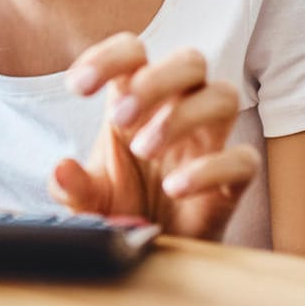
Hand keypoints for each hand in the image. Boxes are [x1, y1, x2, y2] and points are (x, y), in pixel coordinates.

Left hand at [49, 34, 260, 241]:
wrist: (151, 254)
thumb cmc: (121, 208)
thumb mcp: (88, 198)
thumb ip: (72, 186)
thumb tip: (62, 169)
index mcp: (138, 100)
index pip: (134, 51)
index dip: (109, 57)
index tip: (78, 87)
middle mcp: (178, 110)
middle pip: (191, 60)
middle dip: (155, 81)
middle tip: (120, 120)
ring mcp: (209, 141)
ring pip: (224, 95)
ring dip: (182, 118)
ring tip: (145, 151)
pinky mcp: (232, 180)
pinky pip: (242, 159)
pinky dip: (209, 169)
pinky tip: (174, 188)